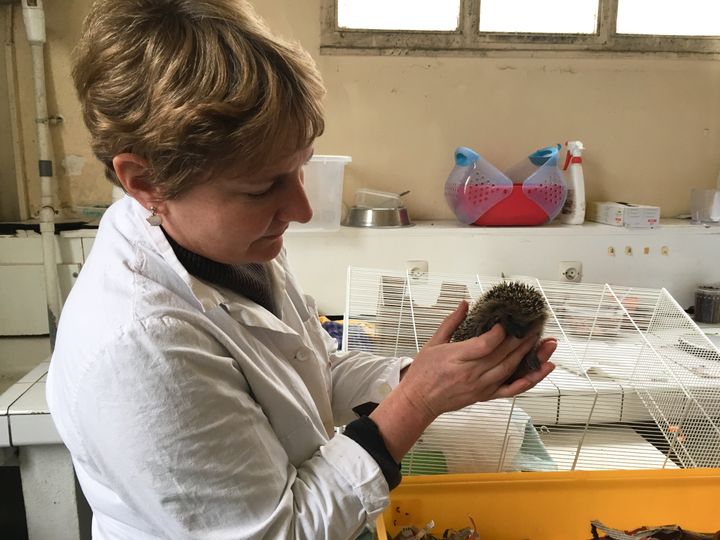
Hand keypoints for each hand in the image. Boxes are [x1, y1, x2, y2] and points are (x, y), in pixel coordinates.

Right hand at [399, 300, 555, 418]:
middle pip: (504, 354)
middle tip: (536, 324)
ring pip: (512, 369)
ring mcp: (481, 386)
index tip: (508, 320)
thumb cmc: (423, 373)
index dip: (501, 331)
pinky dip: (530, 380)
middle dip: (523, 338)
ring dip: (531, 354)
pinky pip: (512, 389)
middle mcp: (472, 373)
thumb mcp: (433, 342)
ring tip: (546, 342)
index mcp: (457, 358)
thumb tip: (465, 304)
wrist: (419, 400)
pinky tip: (544, 369)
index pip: (487, 344)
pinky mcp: (485, 395)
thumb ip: (451, 322)